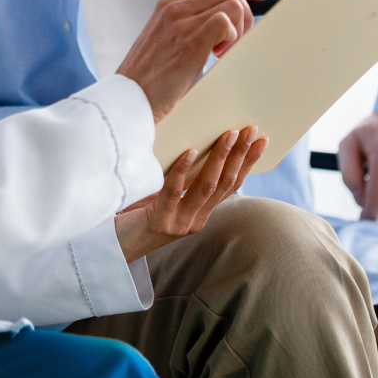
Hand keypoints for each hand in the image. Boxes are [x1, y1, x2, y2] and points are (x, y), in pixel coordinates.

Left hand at [114, 127, 266, 262]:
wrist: (115, 247)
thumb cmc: (136, 215)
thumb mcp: (166, 196)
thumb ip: (183, 179)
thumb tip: (197, 140)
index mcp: (201, 214)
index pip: (232, 185)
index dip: (248, 163)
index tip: (262, 140)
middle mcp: (195, 220)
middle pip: (225, 183)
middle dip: (240, 155)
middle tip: (250, 130)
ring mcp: (179, 222)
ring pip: (206, 187)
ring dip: (220, 159)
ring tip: (228, 135)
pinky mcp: (159, 222)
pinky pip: (174, 192)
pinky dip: (183, 170)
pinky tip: (190, 151)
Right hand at [115, 0, 264, 120]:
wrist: (127, 99)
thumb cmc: (148, 78)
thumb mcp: (164, 41)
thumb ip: (185, 26)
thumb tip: (222, 24)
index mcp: (168, 4)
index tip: (255, 3)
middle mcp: (174, 7)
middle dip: (246, 13)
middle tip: (235, 41)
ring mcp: (180, 23)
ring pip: (233, 3)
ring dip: (240, 28)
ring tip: (222, 52)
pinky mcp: (189, 43)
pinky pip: (226, 22)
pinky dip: (232, 39)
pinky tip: (217, 57)